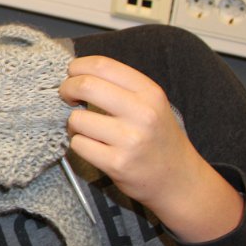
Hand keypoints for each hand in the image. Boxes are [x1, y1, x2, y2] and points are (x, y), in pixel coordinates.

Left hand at [60, 55, 241, 240]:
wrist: (179, 180)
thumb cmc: (157, 138)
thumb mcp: (151, 104)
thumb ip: (120, 86)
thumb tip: (76, 72)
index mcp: (150, 93)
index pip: (102, 65)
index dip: (78, 67)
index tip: (72, 75)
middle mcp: (143, 113)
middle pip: (85, 86)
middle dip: (67, 89)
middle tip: (67, 97)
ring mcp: (130, 140)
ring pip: (76, 119)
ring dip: (74, 123)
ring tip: (88, 129)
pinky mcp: (117, 163)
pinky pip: (78, 144)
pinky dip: (79, 144)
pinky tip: (94, 147)